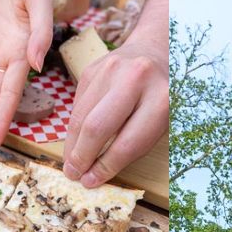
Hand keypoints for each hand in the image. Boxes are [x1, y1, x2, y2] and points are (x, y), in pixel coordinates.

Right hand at [61, 34, 169, 187]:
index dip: (106, 168)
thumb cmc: (161, 94)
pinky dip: (73, 127)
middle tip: (73, 174)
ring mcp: (110, 70)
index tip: (92, 181)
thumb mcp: (161, 120)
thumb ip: (133, 144)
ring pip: (80, 117)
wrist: (155, 50)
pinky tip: (75, 140)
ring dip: (72, 145)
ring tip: (70, 163)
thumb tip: (95, 172)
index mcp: (161, 99)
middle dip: (81, 157)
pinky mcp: (91, 68)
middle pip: (96, 128)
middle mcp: (135, 80)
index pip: (127, 144)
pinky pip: (76, 105)